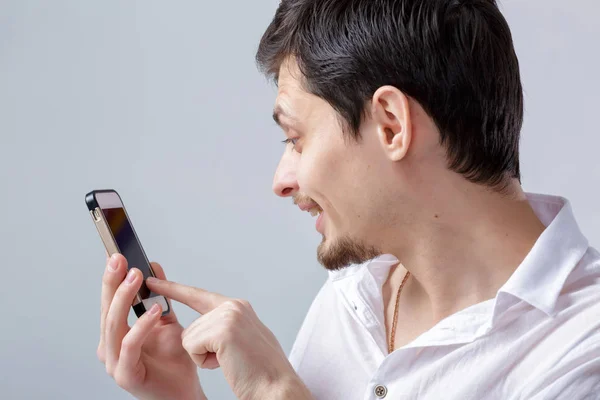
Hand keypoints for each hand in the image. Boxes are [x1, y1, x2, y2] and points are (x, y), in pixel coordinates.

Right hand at [97, 254, 205, 399]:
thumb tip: (152, 266)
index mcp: (116, 332)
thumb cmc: (173, 359)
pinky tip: (154, 311)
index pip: (109, 300)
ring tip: (138, 278)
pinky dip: (141, 326)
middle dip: (113, 281)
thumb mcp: (165, 319)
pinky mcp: (125, 375)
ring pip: (114, 324)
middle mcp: (110, 346)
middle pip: (107, 309)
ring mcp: (114, 361)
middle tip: (121, 259)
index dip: (112, 277)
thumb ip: (158, 296)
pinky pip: (130, 345)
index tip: (117, 253)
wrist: (184, 390)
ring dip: (125, 298)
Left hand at [146, 277, 313, 399]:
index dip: (173, 289)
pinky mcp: (222, 330)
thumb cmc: (260, 372)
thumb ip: (222, 328)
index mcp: (238, 307)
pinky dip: (204, 361)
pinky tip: (226, 362)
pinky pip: (191, 347)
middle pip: (192, 327)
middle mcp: (233, 306)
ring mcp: (229, 315)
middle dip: (203, 349)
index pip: (198, 296)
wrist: (276, 388)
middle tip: (230, 358)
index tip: (152, 281)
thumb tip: (200, 332)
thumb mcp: (240, 340)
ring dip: (204, 356)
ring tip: (230, 361)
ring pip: (189, 338)